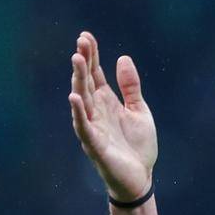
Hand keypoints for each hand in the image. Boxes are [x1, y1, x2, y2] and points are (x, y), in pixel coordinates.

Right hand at [68, 31, 157, 201]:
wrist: (140, 178)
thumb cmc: (137, 146)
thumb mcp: (139, 111)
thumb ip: (130, 87)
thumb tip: (122, 57)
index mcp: (106, 102)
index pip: (95, 74)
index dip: (91, 55)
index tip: (86, 36)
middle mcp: (96, 111)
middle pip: (86, 82)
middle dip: (83, 62)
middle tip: (81, 42)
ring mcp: (93, 127)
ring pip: (82, 100)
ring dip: (78, 81)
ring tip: (76, 60)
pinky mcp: (95, 145)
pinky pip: (83, 127)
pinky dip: (78, 113)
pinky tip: (74, 98)